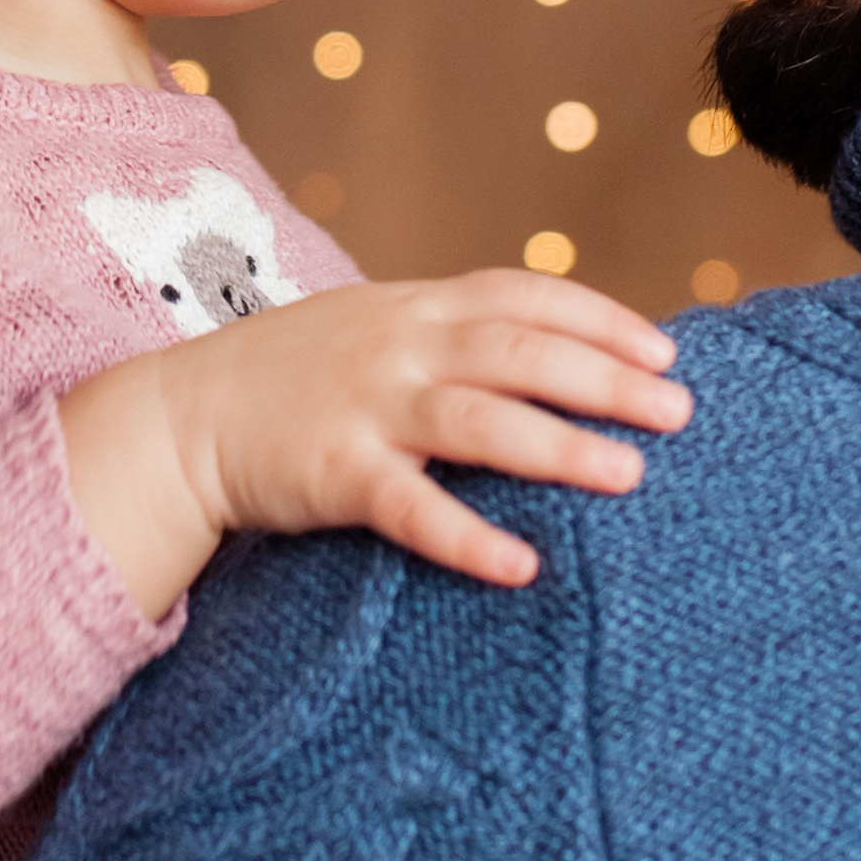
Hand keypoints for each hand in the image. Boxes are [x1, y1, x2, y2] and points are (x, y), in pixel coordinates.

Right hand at [60, 271, 690, 614]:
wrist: (183, 415)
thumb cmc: (292, 376)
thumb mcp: (372, 327)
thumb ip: (448, 332)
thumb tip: (548, 351)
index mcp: (413, 306)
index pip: (523, 295)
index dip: (599, 320)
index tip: (665, 353)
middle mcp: (398, 347)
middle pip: (518, 352)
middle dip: (605, 379)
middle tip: (677, 412)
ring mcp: (366, 408)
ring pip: (479, 422)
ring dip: (559, 446)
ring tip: (628, 476)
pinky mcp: (334, 473)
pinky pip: (411, 507)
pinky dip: (468, 535)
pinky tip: (522, 565)